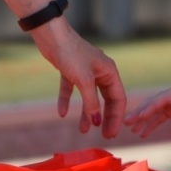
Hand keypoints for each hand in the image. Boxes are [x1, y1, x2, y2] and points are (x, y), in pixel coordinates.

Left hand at [29, 19, 125, 138]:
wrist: (51, 35)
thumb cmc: (71, 54)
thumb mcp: (84, 80)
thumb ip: (91, 102)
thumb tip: (96, 122)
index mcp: (110, 71)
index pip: (118, 99)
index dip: (116, 117)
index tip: (111, 134)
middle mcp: (100, 72)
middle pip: (106, 99)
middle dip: (104, 117)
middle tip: (103, 135)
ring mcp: (85, 71)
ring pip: (89, 97)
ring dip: (85, 113)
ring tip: (82, 130)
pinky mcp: (70, 71)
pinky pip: (71, 90)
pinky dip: (67, 101)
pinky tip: (61, 113)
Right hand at [126, 82, 170, 139]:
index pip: (163, 98)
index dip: (150, 107)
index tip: (138, 117)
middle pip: (155, 103)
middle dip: (141, 113)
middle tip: (126, 123)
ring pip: (155, 111)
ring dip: (144, 120)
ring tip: (133, 131)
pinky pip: (161, 116)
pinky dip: (152, 124)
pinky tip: (143, 133)